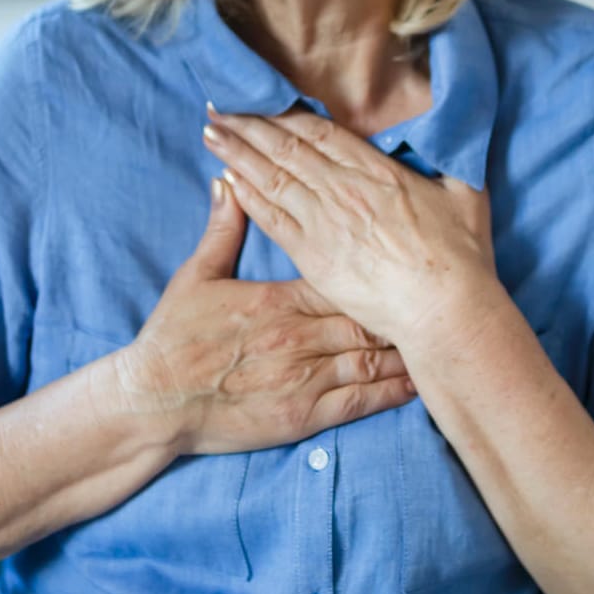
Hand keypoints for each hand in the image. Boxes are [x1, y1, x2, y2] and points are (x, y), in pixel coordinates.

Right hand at [117, 178, 418, 457]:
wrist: (154, 400)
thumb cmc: (173, 337)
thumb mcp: (196, 275)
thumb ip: (223, 228)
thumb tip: (230, 179)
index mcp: (280, 299)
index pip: (343, 277)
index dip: (378, 270)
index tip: (405, 260)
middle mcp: (300, 337)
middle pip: (367, 316)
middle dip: (403, 307)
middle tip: (438, 297)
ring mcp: (304, 378)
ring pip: (371, 358)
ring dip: (406, 348)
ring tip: (439, 337)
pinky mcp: (303, 415)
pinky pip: (359, 403)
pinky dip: (392, 392)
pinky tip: (418, 384)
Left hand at [200, 103, 498, 348]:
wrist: (444, 308)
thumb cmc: (461, 257)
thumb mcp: (466, 194)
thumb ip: (450, 161)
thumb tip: (452, 136)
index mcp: (376, 170)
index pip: (320, 131)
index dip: (286, 113)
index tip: (261, 100)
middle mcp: (343, 188)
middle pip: (286, 147)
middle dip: (249, 125)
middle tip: (219, 107)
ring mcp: (325, 221)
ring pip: (271, 176)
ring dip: (237, 153)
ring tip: (210, 132)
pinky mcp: (313, 256)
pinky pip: (271, 219)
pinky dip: (247, 196)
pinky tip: (226, 179)